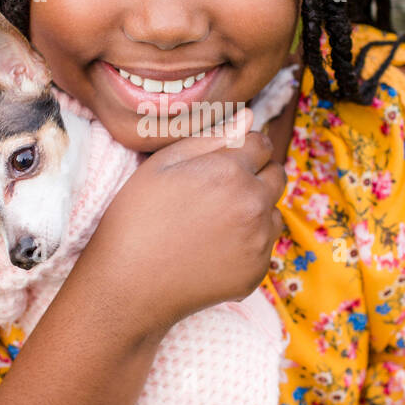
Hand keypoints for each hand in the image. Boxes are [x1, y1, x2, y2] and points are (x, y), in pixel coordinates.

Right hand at [80, 108, 287, 331]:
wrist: (128, 285)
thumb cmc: (136, 218)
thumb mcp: (162, 164)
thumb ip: (211, 137)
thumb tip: (248, 119)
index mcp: (231, 171)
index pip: (262, 144)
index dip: (243, 148)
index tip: (223, 161)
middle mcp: (253, 204)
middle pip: (276, 175)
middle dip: (255, 176)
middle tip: (218, 192)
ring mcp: (259, 241)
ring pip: (273, 212)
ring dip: (255, 210)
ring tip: (214, 223)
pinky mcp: (257, 271)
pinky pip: (264, 246)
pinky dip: (248, 244)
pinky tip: (214, 249)